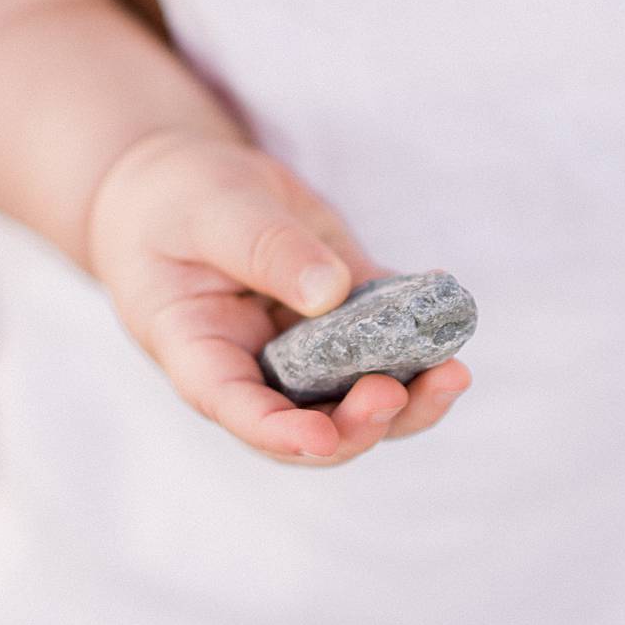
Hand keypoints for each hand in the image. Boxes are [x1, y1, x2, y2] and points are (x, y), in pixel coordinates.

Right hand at [84, 128, 470, 465]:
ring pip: (360, 399)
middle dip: (360, 423)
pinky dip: (423, 335)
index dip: (280, 434)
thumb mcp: (210, 211)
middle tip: (397, 391)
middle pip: (311, 424)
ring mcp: (307, 349)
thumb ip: (265, 248)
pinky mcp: (346, 316)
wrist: (183, 186)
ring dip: (410, 397)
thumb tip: (331, 292)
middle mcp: (257, 366)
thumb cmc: (174, 203)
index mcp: (202, 352)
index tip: (324, 438)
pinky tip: (445, 302)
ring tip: (450, 372)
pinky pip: (390, 341)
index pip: (237, 409)